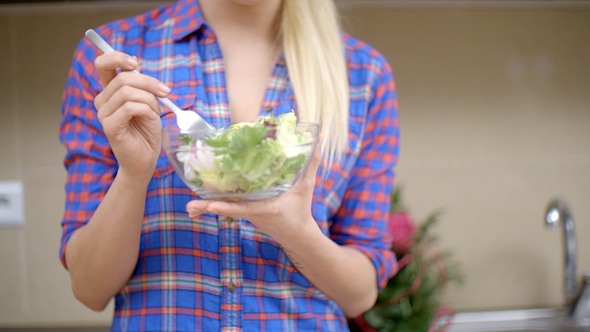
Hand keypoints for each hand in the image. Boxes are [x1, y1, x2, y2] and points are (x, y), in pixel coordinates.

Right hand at [93, 51, 170, 178]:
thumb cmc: (146, 131)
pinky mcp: (110, 127)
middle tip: (166, 92)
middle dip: (149, 83)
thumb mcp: (148, 102)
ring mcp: (104, 114)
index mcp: (110, 92)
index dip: (117, 57)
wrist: (145, 159)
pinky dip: (147, 110)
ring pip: (128, 92)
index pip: (103, 64)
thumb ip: (140, 85)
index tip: (136, 63)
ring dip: (150, 99)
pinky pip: (130, 107)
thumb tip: (135, 61)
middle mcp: (103, 101)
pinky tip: (152, 118)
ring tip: (158, 111)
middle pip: (122, 78)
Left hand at [186, 137, 322, 243]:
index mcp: (265, 207)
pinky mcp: (245, 214)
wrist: (297, 234)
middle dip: (207, 206)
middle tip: (190, 205)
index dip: (226, 205)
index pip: (242, 207)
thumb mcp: (307, 185)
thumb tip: (318, 136)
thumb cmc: (301, 210)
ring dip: (207, 207)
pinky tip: (200, 203)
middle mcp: (252, 212)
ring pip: (224, 209)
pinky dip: (214, 206)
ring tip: (190, 206)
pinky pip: (228, 209)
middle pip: (226, 208)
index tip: (211, 203)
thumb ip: (311, 161)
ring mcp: (247, 214)